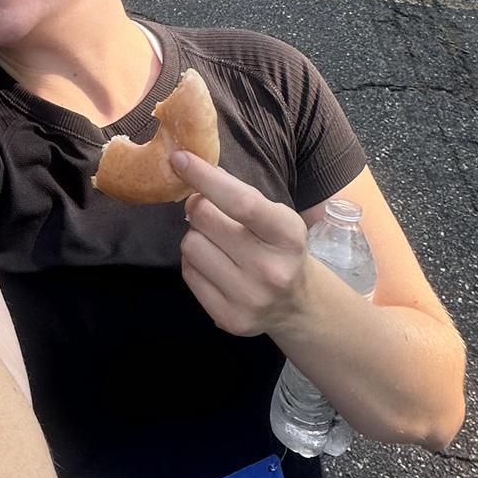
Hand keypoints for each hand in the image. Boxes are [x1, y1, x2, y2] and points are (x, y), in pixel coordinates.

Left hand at [170, 151, 307, 336]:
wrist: (298, 306)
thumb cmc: (279, 249)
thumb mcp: (275, 216)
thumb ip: (239, 194)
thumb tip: (194, 167)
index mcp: (288, 235)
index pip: (241, 202)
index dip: (206, 178)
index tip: (180, 158)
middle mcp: (271, 270)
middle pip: (205, 219)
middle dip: (199, 207)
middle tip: (209, 211)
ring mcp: (249, 298)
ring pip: (190, 245)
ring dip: (195, 237)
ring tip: (216, 243)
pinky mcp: (229, 319)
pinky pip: (187, 273)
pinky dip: (193, 262)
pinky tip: (214, 265)